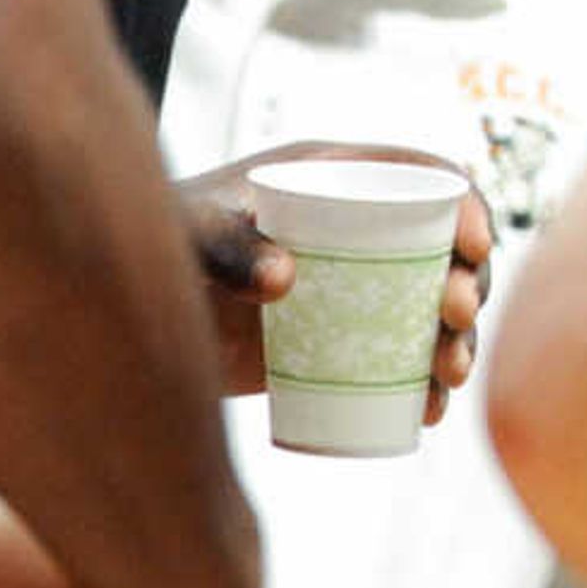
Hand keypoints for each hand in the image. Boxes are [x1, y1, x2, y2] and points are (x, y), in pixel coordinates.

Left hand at [179, 143, 494, 422]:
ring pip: (432, 311)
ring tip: (449, 375)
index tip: (472, 244)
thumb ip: (224, 244)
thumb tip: (285, 281)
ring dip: (458, 340)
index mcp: (335, 179)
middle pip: (445, 249)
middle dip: (469, 282)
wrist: (114, 313)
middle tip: (453, 315)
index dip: (466, 203)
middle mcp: (357, 231)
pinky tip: (427, 411)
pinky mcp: (337, 344)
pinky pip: (400, 363)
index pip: (426, 176)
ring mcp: (352, 291)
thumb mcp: (186, 233)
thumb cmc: (148, 247)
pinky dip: (423, 387)